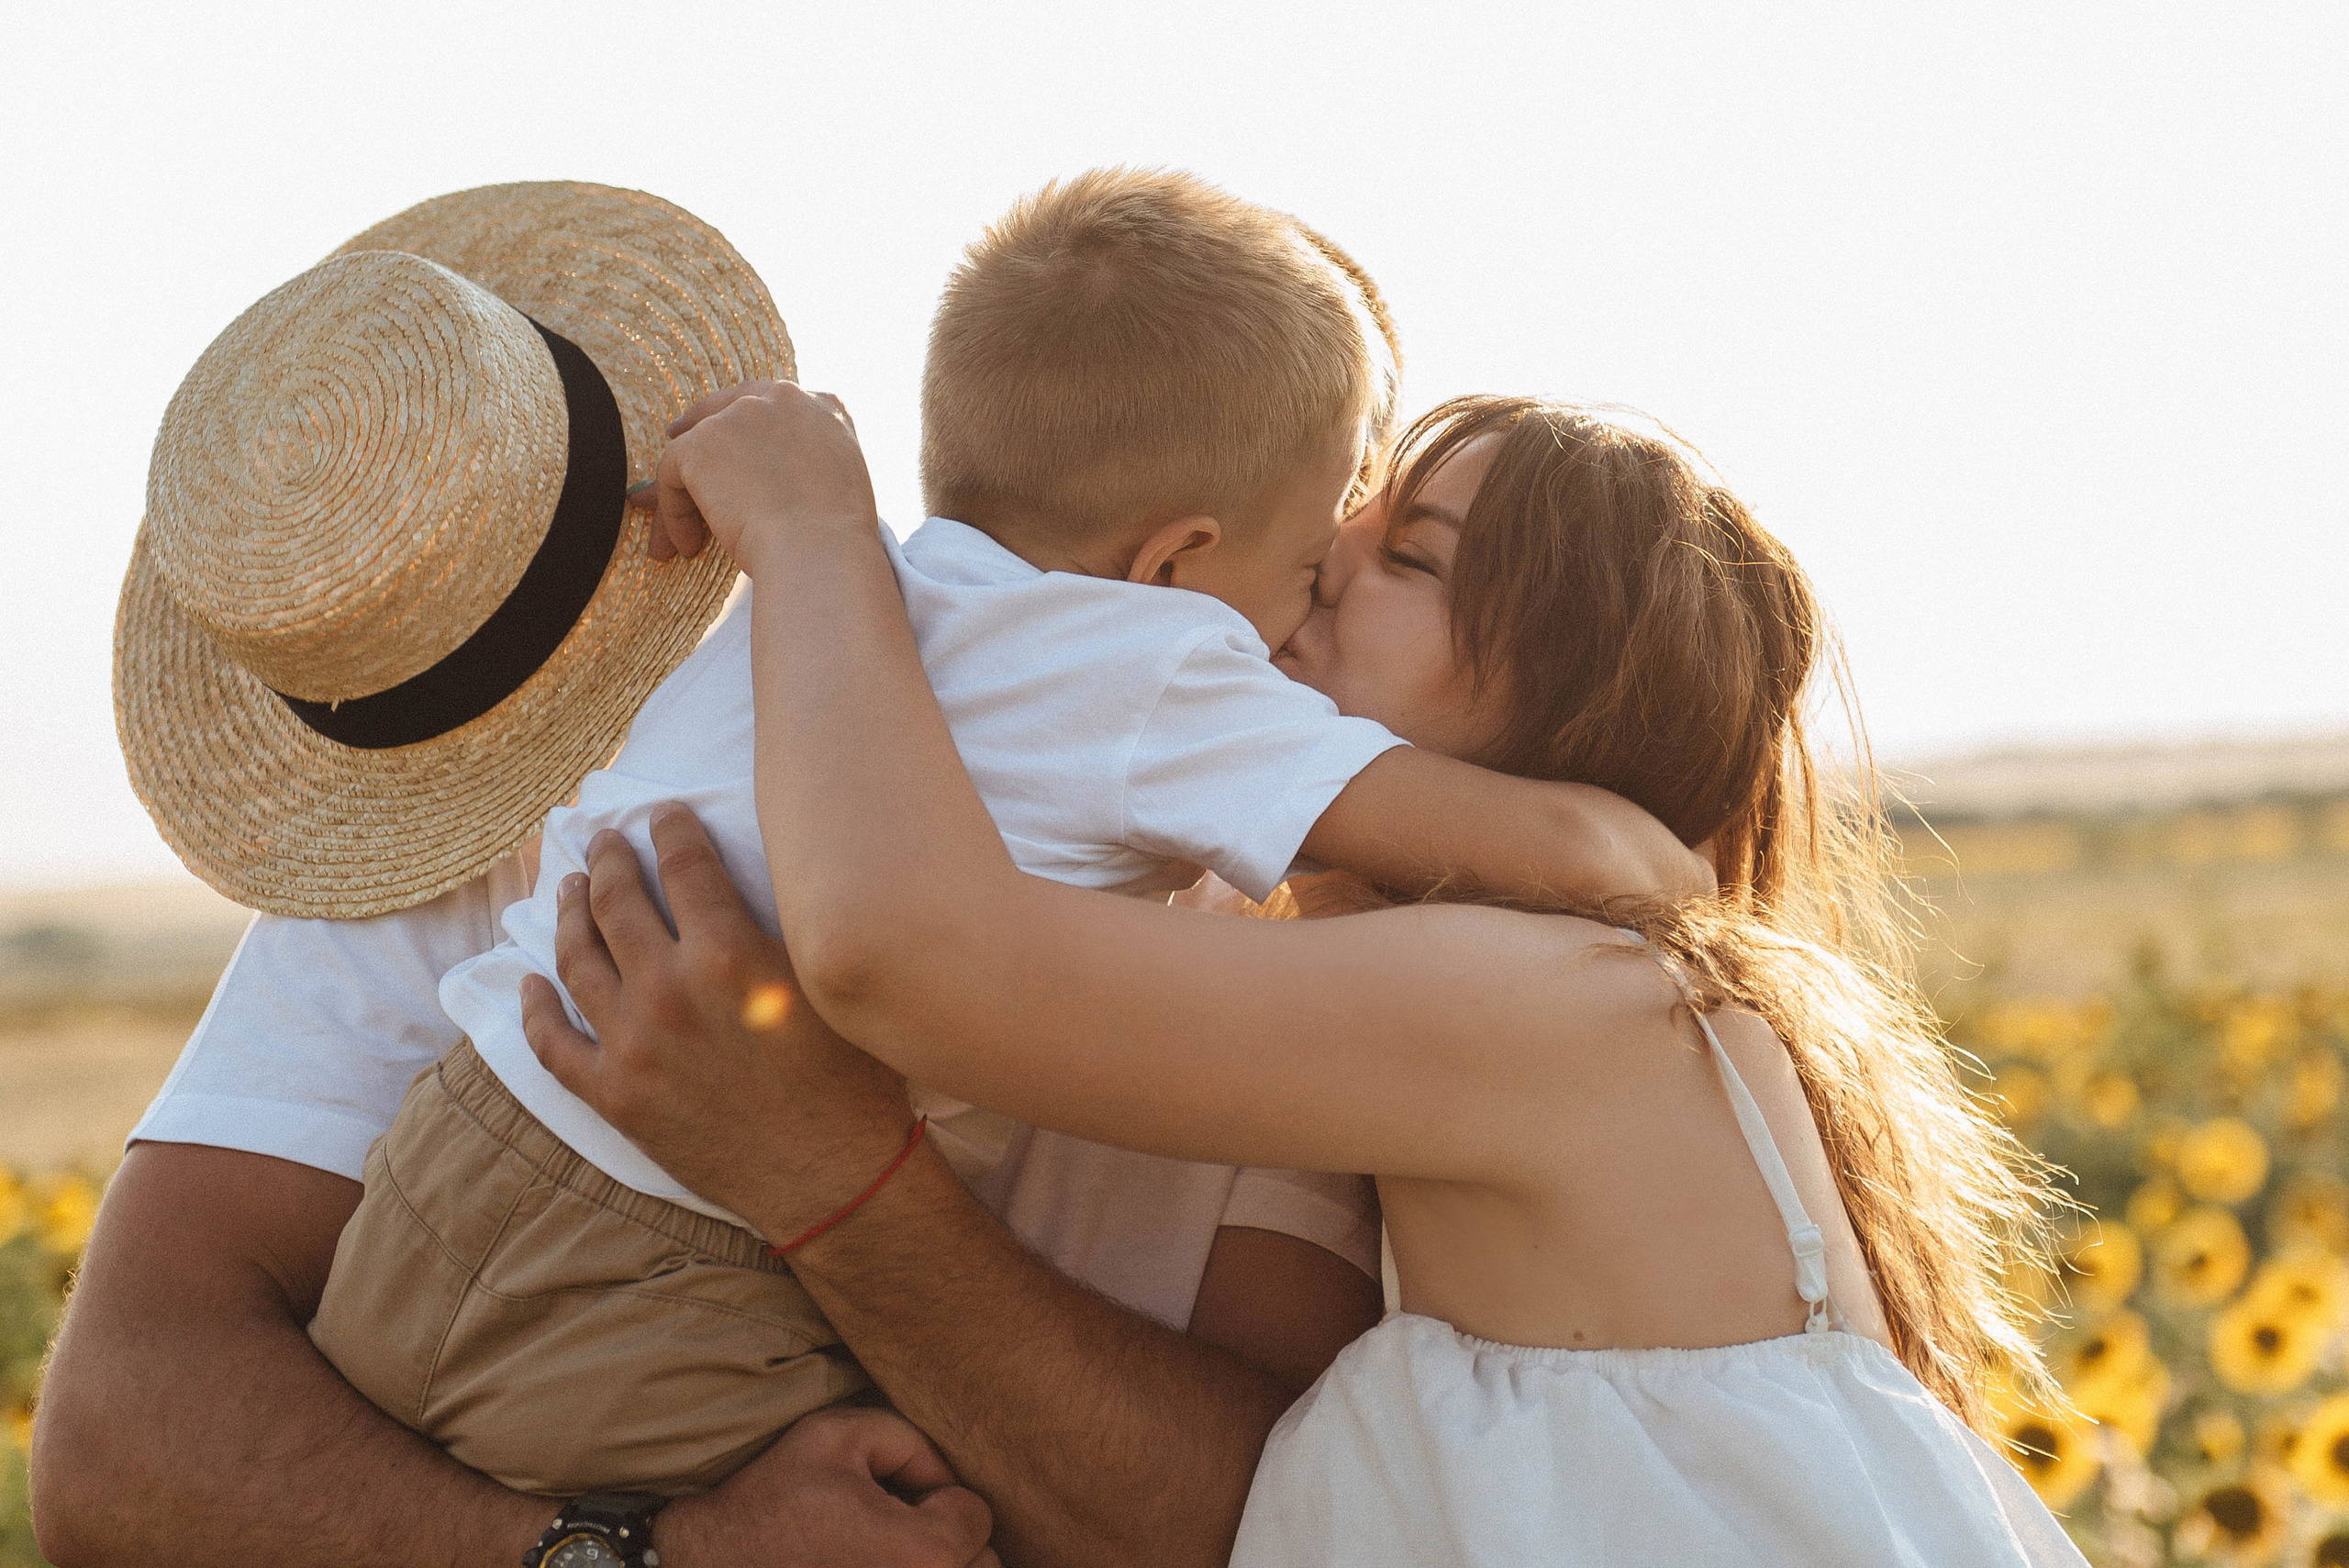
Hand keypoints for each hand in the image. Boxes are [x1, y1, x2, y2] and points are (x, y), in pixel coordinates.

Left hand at [520, 805, 918, 1239]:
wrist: (833, 1178)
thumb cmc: (851, 1079)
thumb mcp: (826, 983)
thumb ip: (776, 928)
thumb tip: (739, 877)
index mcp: (727, 954)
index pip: (683, 864)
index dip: (670, 829)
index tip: (663, 813)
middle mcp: (668, 991)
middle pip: (618, 901)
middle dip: (609, 858)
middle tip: (605, 839)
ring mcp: (631, 1045)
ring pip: (576, 958)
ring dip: (568, 913)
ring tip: (568, 887)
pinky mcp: (614, 1095)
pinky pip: (551, 1043)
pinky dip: (534, 1006)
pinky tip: (530, 980)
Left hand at [630, 381, 874, 570]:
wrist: (821, 551)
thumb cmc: (836, 540)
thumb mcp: (840, 483)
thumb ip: (811, 462)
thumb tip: (774, 480)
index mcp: (823, 406)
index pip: (772, 403)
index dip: (743, 421)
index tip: (727, 436)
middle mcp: (781, 398)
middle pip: (726, 409)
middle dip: (701, 430)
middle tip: (676, 441)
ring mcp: (740, 415)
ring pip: (695, 449)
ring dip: (686, 494)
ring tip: (686, 538)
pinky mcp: (701, 444)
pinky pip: (671, 475)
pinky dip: (674, 514)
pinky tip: (690, 547)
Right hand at [655, 1407, 997, 1567]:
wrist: (706, 1564)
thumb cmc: (769, 1502)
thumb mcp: (835, 1434)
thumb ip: (908, 1438)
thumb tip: (944, 1477)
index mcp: (925, 1553)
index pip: (977, 1515)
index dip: (938, 1493)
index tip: (895, 1496)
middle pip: (983, 1563)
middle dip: (947, 1538)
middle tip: (890, 1527)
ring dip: (937, 1565)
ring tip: (881, 1552)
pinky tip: (870, 1565)